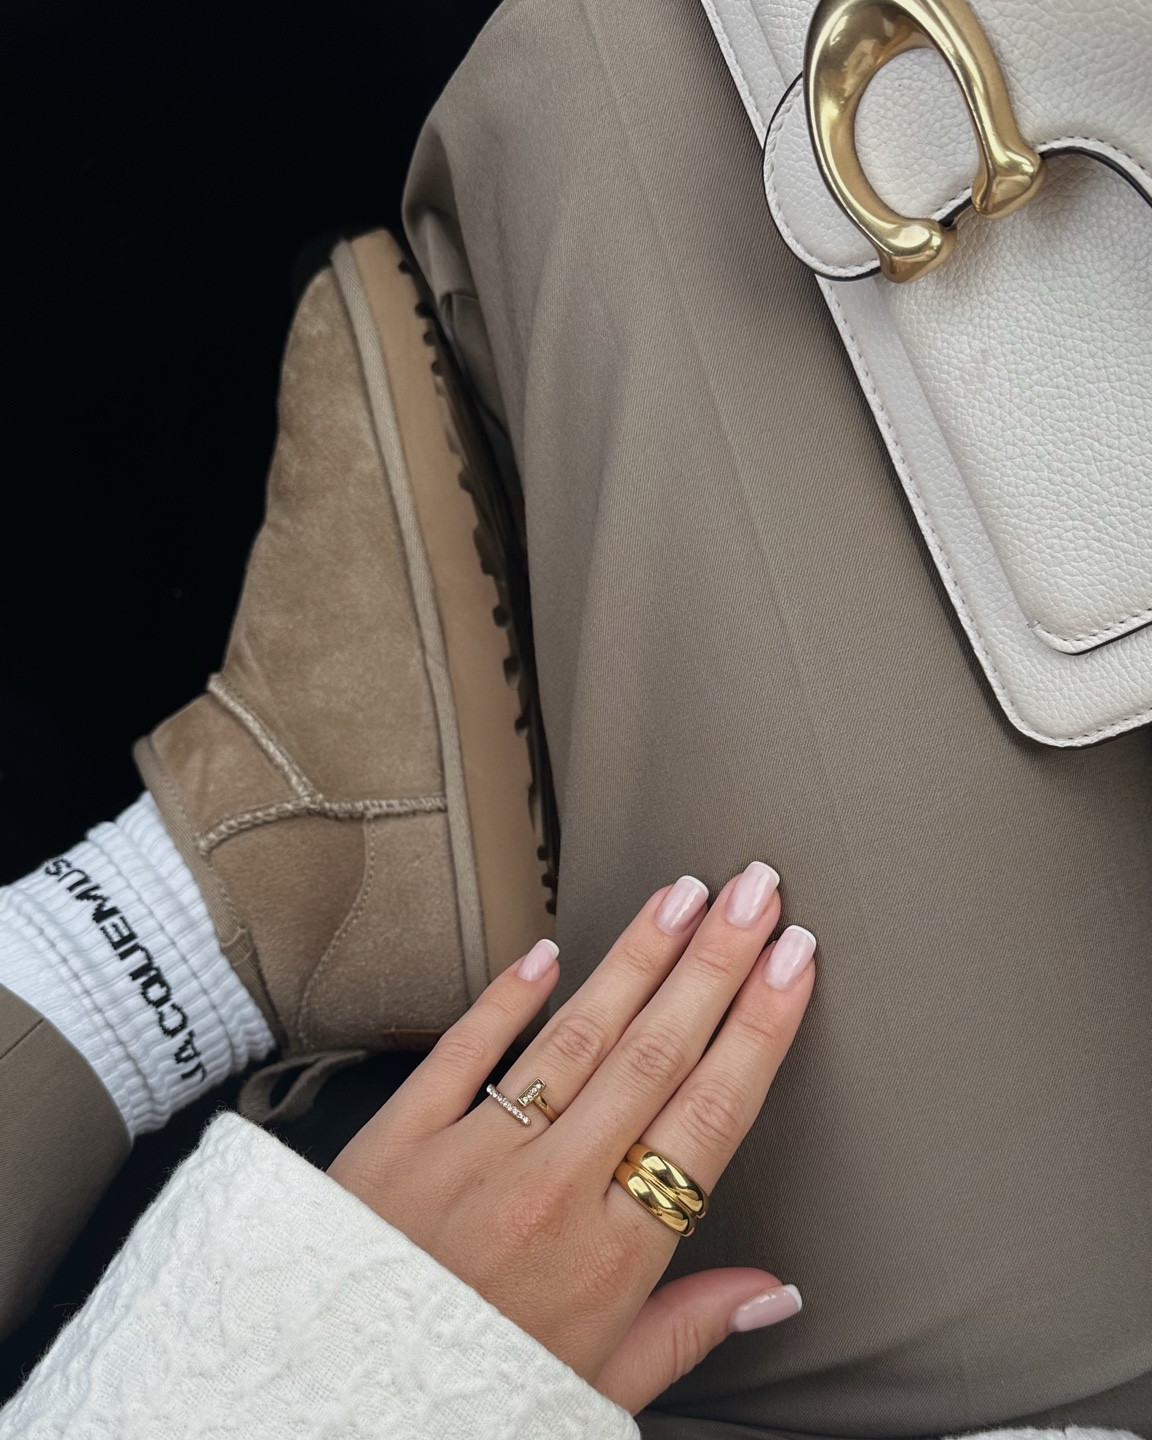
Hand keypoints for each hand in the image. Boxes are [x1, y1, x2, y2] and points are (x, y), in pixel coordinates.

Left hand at [328, 862, 815, 1413]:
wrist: (327, 1402)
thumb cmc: (470, 1393)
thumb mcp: (594, 1390)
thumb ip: (687, 1330)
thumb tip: (775, 1292)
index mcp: (609, 1258)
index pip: (709, 1117)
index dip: (759, 1030)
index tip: (792, 964)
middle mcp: (549, 1192)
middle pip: (654, 1053)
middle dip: (715, 963)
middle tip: (755, 893)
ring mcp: (472, 1156)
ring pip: (575, 1036)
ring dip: (637, 957)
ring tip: (683, 895)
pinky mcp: (399, 1139)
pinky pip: (463, 1050)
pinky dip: (508, 996)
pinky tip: (550, 951)